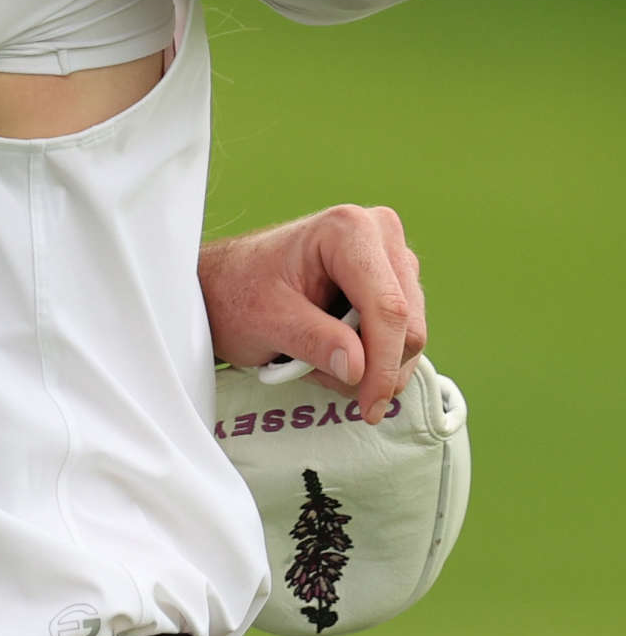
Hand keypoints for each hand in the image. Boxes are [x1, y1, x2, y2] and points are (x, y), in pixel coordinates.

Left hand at [199, 207, 424, 426]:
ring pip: (409, 336)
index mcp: (348, 230)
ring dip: (368, 365)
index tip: (369, 405)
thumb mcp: (268, 320)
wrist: (225, 285)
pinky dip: (370, 359)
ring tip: (315, 358)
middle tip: (323, 379)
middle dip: (374, 368)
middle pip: (407, 324)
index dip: (383, 363)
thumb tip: (358, 369)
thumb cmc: (239, 291)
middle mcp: (379, 235)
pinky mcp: (393, 285)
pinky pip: (400, 337)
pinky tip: (332, 354)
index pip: (387, 307)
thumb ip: (314, 341)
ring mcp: (390, 259)